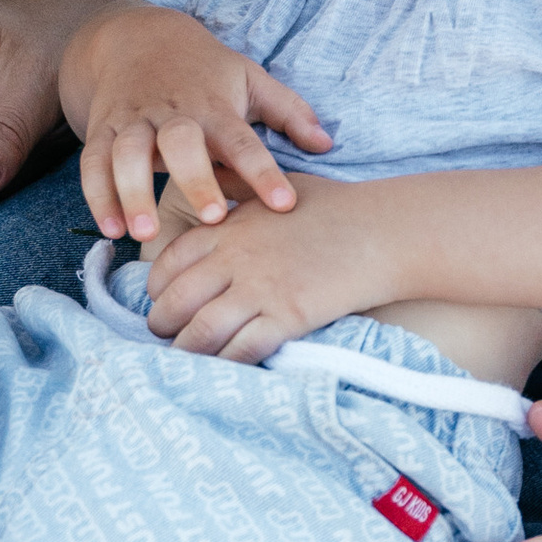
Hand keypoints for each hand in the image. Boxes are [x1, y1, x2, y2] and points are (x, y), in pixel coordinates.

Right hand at [63, 4, 333, 238]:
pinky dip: (97, 196)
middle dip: (194, 179)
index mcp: (214, 105)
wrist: (136, 36)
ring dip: (133, 193)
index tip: (284, 203)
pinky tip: (110, 231)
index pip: (242, 140)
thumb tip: (326, 144)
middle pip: (180, 142)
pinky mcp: (101, 130)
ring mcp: (132, 121)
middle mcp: (172, 113)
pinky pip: (92, 164)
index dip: (263, 171)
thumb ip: (289, 112)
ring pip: (126, 154)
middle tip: (211, 219)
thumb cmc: (204, 69)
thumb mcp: (250, 78)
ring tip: (144, 234)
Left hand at [132, 176, 397, 361]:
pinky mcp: (286, 317)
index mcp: (229, 227)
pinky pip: (240, 350)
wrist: (384, 231)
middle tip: (166, 336)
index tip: (160, 300)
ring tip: (185, 359)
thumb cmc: (337, 207)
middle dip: (163, 324)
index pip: (171, 261)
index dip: (157, 286)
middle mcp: (235, 259)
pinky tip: (223, 370)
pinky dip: (225, 365)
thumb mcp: (280, 185)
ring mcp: (259, 290)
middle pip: (176, 301)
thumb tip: (213, 172)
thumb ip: (241, 184)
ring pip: (200, 332)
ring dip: (186, 351)